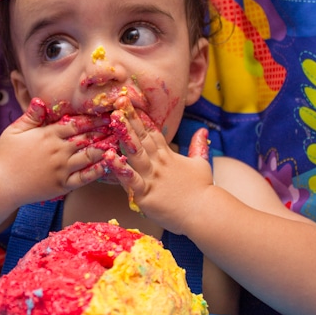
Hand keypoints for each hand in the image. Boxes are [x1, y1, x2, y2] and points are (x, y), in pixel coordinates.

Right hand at [0, 98, 110, 204]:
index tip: (105, 113)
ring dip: (106, 147)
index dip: (93, 118)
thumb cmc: (6, 155)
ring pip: (90, 156)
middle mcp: (58, 150)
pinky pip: (85, 177)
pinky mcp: (63, 185)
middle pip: (87, 138)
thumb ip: (30, 116)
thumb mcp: (14, 131)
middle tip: (120, 124)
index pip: (76, 123)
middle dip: (104, 130)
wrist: (1, 184)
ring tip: (119, 141)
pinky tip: (108, 163)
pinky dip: (98, 170)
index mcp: (48, 135)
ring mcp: (62, 168)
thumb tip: (40, 100)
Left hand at [104, 96, 213, 232]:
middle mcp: (158, 164)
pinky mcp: (146, 195)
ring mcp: (151, 178)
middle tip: (119, 101)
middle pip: (142, 138)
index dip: (141, 118)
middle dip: (130, 119)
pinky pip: (130, 180)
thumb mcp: (201, 164)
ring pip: (135, 153)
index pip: (153, 133)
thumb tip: (203, 130)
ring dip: (124, 136)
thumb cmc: (203, 191)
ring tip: (114, 120)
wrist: (205, 213)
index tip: (131, 103)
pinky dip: (120, 169)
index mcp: (168, 157)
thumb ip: (198, 146)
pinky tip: (110, 157)